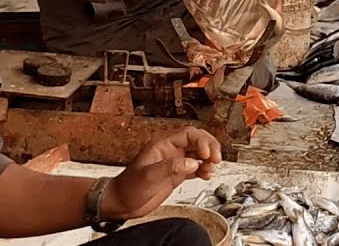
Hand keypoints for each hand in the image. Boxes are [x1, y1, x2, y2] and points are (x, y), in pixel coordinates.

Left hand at [102, 128, 221, 220]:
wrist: (122, 204)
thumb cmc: (128, 188)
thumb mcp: (148, 176)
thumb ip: (170, 167)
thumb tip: (192, 162)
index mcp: (162, 144)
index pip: (189, 134)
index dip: (202, 141)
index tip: (207, 154)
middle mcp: (170, 151)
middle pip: (197, 141)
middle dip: (210, 147)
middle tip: (216, 159)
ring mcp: (174, 162)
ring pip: (199, 153)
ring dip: (209, 159)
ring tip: (212, 168)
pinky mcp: (176, 175)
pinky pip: (196, 167)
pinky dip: (204, 170)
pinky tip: (207, 175)